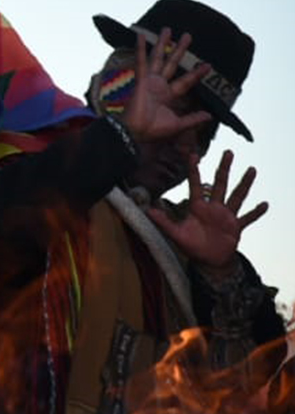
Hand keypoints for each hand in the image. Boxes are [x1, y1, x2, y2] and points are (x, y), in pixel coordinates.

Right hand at [118, 28, 211, 143]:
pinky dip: (140, 49)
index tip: (208, 65)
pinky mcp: (141, 80)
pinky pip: (141, 62)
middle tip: (188, 36)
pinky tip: (140, 36)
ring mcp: (149, 81)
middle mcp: (159, 85)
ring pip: (158, 58)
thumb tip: (210, 115)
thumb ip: (193, 118)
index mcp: (168, 95)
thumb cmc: (153, 130)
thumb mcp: (178, 125)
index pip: (186, 81)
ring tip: (168, 29)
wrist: (136, 132)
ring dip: (163, 44)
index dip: (197, 73)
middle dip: (180, 50)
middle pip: (172, 64)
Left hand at [147, 150, 268, 272]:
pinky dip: (256, 212)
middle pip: (220, 184)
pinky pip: (248, 218)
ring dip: (244, 184)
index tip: (193, 154)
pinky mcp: (236, 227)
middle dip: (224, 168)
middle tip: (228, 151)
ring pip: (237, 196)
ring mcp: (226, 216)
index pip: (195, 185)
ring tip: (252, 169)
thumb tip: (147, 211)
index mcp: (197, 207)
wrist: (208, 261)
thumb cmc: (191, 246)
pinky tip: (265, 204)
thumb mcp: (176, 234)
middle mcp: (213, 207)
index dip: (194, 170)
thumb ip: (163, 222)